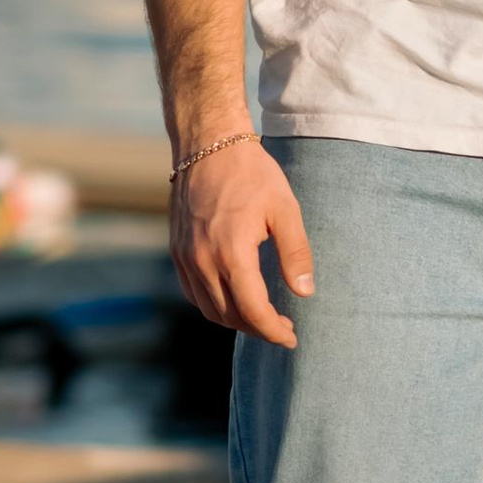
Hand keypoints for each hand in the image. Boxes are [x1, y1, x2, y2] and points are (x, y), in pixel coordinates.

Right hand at [172, 136, 314, 346]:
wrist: (208, 145)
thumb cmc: (252, 174)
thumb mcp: (285, 209)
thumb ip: (296, 253)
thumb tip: (305, 292)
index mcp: (231, 253)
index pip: (252, 311)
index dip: (273, 331)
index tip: (291, 337)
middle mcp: (202, 260)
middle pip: (229, 316)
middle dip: (257, 329)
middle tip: (282, 328)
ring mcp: (185, 257)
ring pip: (208, 308)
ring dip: (235, 320)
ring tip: (262, 318)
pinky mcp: (177, 251)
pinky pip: (192, 292)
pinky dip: (213, 305)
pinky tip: (234, 300)